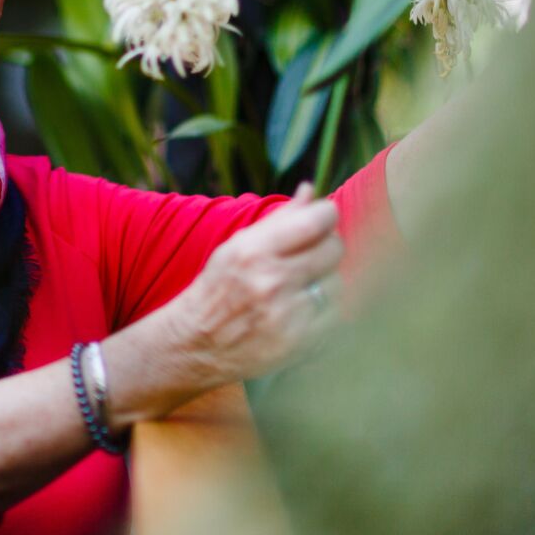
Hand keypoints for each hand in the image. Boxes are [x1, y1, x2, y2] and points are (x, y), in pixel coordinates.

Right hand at [164, 182, 343, 390]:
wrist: (197, 343)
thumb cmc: (219, 287)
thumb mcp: (238, 246)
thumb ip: (279, 219)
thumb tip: (309, 190)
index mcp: (253, 250)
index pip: (315, 221)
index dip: (327, 214)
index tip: (324, 216)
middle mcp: (272, 281)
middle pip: (334, 249)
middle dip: (328, 246)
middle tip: (312, 253)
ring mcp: (288, 315)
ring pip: (337, 283)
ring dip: (324, 281)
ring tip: (300, 287)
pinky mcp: (301, 343)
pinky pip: (335, 314)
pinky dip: (324, 310)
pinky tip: (301, 311)